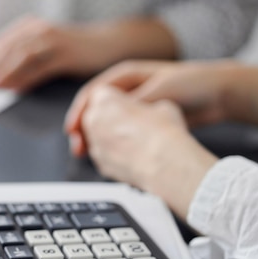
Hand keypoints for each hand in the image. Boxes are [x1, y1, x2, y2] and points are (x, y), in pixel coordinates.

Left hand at [0, 16, 119, 92]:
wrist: (108, 44)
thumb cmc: (72, 51)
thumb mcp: (44, 49)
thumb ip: (23, 58)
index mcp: (29, 26)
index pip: (0, 43)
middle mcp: (39, 29)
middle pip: (7, 48)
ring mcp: (53, 39)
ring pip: (21, 56)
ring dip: (3, 73)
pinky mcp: (66, 53)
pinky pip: (40, 68)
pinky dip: (25, 79)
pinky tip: (15, 91)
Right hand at [65, 60, 237, 156]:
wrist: (217, 94)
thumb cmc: (190, 84)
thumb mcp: (158, 90)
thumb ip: (134, 100)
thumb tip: (111, 113)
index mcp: (124, 76)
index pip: (91, 93)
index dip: (79, 112)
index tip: (73, 129)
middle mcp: (125, 90)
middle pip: (94, 110)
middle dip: (83, 130)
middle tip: (77, 147)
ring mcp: (132, 106)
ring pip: (104, 124)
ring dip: (94, 139)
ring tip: (88, 154)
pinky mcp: (141, 121)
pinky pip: (119, 133)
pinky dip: (111, 144)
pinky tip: (109, 155)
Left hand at [81, 84, 216, 219]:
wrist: (164, 165)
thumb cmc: (164, 131)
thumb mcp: (162, 105)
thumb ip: (145, 106)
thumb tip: (149, 112)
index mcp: (104, 100)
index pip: (104, 93)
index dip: (120, 98)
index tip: (133, 104)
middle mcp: (92, 120)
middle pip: (97, 114)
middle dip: (112, 117)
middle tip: (135, 122)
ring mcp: (95, 144)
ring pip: (99, 136)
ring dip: (112, 136)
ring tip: (138, 141)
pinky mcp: (100, 164)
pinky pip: (106, 155)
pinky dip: (116, 154)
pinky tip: (136, 156)